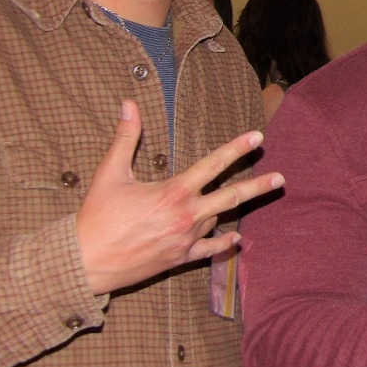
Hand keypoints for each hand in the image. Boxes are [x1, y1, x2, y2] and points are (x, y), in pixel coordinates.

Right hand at [75, 100, 284, 294]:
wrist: (85, 263)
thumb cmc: (96, 217)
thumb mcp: (110, 173)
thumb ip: (125, 136)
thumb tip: (128, 103)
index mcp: (173, 192)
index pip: (213, 164)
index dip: (237, 148)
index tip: (257, 136)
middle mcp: (186, 216)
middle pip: (231, 197)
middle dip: (258, 186)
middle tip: (281, 178)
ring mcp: (185, 239)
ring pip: (217, 220)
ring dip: (231, 209)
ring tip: (251, 197)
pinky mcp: (179, 258)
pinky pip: (208, 250)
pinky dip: (223, 244)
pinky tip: (236, 239)